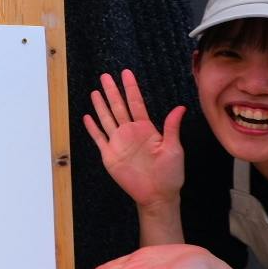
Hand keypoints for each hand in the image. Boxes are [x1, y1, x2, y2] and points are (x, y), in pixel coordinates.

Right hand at [82, 70, 185, 207]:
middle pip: (118, 107)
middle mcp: (130, 133)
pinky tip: (87, 117)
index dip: (131, 88)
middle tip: (105, 76)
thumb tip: (180, 108)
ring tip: (95, 92)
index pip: (136, 103)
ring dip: (100, 106)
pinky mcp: (110, 155)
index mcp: (146, 129)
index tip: (126, 73)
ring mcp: (119, 143)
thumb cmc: (170, 174)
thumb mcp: (174, 149)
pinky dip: (92, 128)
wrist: (157, 195)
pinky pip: (99, 139)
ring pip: (107, 119)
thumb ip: (172, 128)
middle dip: (112, 91)